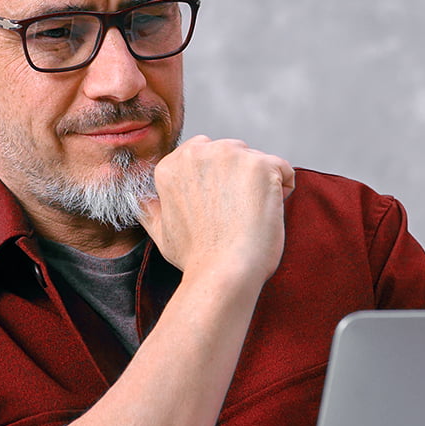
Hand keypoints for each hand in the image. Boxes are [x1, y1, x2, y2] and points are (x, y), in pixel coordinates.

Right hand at [137, 136, 294, 289]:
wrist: (223, 273)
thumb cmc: (196, 258)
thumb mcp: (159, 232)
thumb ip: (150, 208)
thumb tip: (140, 199)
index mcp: (172, 164)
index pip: (206, 154)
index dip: (218, 184)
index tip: (218, 210)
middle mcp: (198, 152)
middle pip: (233, 152)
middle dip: (239, 179)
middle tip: (235, 216)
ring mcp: (231, 155)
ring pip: (257, 160)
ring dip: (260, 184)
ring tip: (251, 217)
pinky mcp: (261, 165)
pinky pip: (284, 169)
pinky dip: (284, 189)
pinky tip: (269, 212)